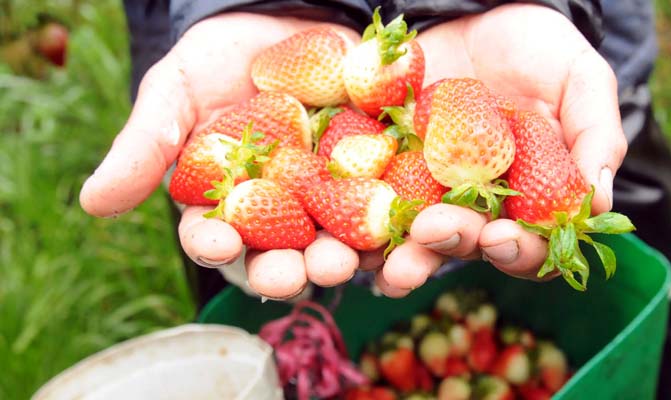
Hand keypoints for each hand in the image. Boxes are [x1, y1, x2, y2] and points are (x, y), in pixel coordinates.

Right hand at [79, 13, 367, 298]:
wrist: (289, 15)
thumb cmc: (220, 57)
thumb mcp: (177, 91)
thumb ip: (146, 145)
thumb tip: (92, 203)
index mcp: (228, 204)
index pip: (216, 238)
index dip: (214, 245)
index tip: (215, 243)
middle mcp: (281, 213)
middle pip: (280, 254)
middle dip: (285, 268)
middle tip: (293, 272)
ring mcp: (332, 198)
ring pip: (336, 241)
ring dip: (339, 258)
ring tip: (342, 261)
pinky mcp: (379, 178)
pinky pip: (388, 208)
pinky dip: (391, 225)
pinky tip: (395, 234)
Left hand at [376, 4, 627, 295]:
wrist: (476, 8)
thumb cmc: (538, 48)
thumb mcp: (579, 80)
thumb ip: (595, 135)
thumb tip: (600, 203)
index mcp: (525, 199)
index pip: (529, 245)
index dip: (521, 251)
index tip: (505, 238)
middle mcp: (473, 206)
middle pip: (465, 246)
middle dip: (450, 245)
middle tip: (433, 231)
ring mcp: (424, 190)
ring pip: (412, 236)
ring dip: (401, 253)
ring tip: (388, 259)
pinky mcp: (382, 165)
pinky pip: (366, 202)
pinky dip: (355, 222)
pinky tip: (347, 235)